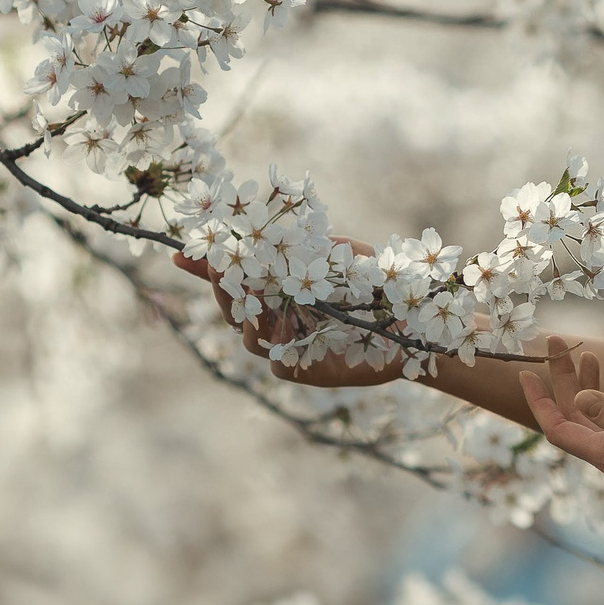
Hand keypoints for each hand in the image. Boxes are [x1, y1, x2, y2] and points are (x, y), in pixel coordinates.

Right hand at [170, 236, 406, 388]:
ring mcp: (293, 345)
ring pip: (250, 339)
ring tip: (249, 299)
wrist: (422, 326)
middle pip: (234, 309)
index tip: (181, 253)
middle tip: (219, 271)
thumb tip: (282, 234)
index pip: (238, 278)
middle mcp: (282, 316)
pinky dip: (276, 348)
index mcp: (284, 287)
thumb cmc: (386, 285)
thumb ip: (315, 247)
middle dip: (222, 290)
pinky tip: (282, 331)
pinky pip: (280, 364)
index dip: (208, 268)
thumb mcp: (350, 256)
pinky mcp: (309, 370)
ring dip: (245, 319)